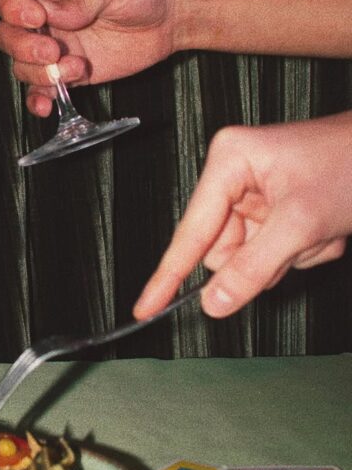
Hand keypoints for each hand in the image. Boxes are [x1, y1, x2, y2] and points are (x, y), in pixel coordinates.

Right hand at [0, 0, 173, 116]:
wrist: (166, 21)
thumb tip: (53, 15)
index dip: (11, 8)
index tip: (36, 17)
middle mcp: (44, 20)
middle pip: (6, 35)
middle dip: (24, 47)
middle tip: (54, 50)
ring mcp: (53, 49)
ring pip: (21, 66)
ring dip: (42, 73)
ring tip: (76, 66)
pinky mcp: (67, 74)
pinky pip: (41, 91)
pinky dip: (39, 100)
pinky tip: (49, 103)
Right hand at [133, 112, 351, 318]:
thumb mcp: (301, 223)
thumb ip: (252, 267)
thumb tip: (213, 303)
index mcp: (229, 162)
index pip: (191, 233)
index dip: (168, 275)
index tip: (145, 308)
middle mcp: (235, 176)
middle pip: (221, 251)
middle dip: (262, 258)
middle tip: (298, 241)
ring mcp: (255, 194)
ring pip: (249, 257)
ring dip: (288, 256)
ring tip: (319, 227)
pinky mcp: (275, 208)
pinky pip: (272, 253)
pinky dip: (301, 250)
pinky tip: (325, 226)